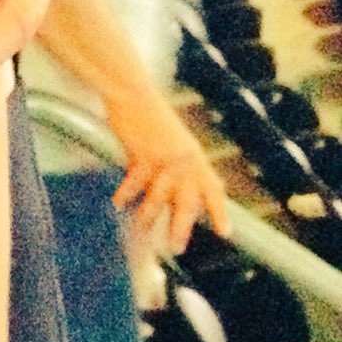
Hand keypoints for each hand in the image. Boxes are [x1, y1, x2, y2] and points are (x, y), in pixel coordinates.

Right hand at [105, 87, 229, 254]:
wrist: (133, 93)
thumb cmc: (150, 115)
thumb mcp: (175, 139)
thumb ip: (181, 162)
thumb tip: (181, 189)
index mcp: (195, 157)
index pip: (213, 189)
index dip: (219, 212)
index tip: (225, 233)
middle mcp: (184, 161)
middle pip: (186, 202)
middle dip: (181, 227)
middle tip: (176, 248)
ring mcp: (163, 159)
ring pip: (158, 198)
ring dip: (149, 218)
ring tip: (142, 232)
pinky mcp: (142, 155)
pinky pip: (134, 182)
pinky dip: (126, 194)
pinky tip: (118, 203)